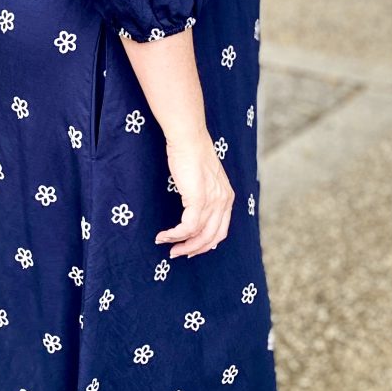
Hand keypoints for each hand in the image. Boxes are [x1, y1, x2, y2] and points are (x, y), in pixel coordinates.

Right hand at [154, 133, 234, 258]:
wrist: (188, 137)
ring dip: (181, 244)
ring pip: (198, 235)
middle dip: (193, 249)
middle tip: (177, 253)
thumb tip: (193, 207)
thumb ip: (204, 193)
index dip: (206, 243)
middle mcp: (224, 201)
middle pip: (211, 238)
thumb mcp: (204, 176)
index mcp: (227, 197)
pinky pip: (187, 227)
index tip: (191, 248)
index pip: (221, 230)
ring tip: (166, 245)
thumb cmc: (191, 152)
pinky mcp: (198, 199)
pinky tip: (164, 235)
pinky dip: (174, 235)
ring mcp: (213, 201)